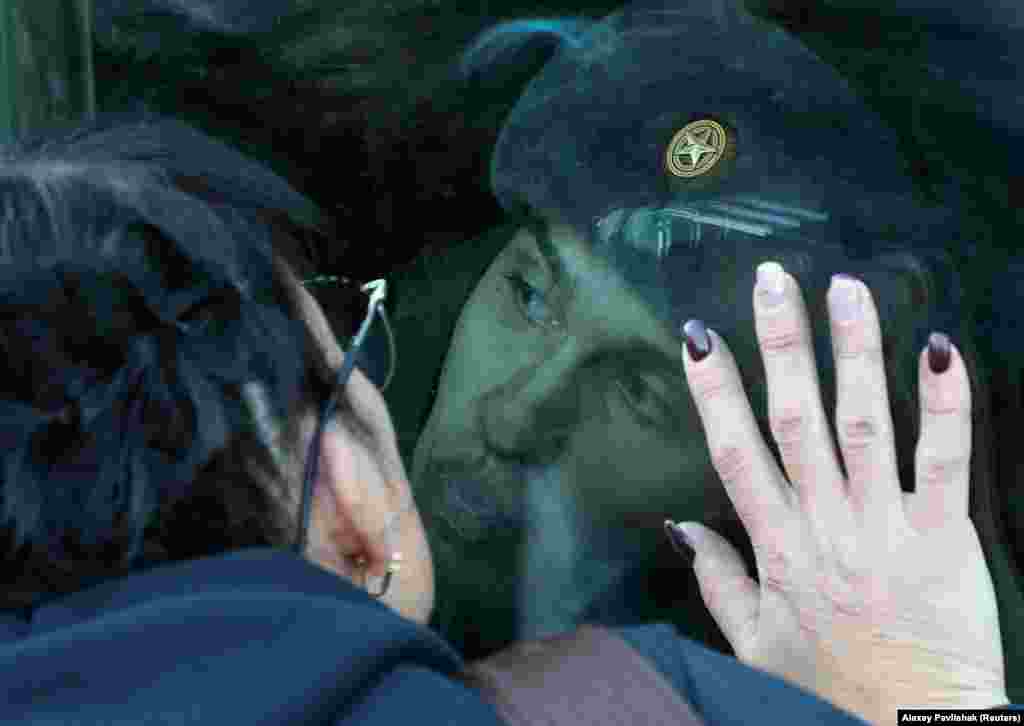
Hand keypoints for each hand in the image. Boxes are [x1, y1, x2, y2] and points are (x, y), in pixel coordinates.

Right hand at [673, 262, 1006, 724]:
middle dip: (781, 344)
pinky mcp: (942, 536)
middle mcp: (823, 522)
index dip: (714, 391)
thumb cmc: (829, 686)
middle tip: (772, 281)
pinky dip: (944, 404)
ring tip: (845, 289)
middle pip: (795, 419)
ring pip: (863, 422)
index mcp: (776, 543)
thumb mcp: (751, 640)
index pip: (735, 451)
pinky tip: (939, 349)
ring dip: (854, 352)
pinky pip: (943, 460)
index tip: (699, 336)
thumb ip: (715, 577)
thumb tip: (679, 524)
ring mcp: (882, 525)